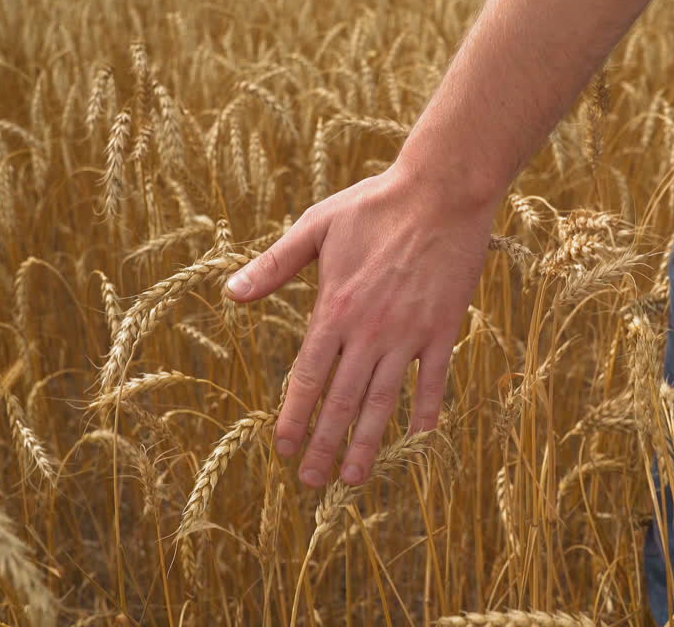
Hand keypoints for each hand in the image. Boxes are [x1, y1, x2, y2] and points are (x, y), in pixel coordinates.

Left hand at [222, 162, 497, 486]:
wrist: (441, 191)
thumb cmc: (374, 204)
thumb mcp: (316, 228)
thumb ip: (274, 265)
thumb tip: (231, 295)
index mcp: (334, 310)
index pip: (307, 377)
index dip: (294, 416)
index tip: (284, 449)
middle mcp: (369, 331)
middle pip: (341, 401)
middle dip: (323, 445)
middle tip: (311, 482)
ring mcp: (408, 333)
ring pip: (383, 401)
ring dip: (366, 443)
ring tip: (352, 478)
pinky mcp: (443, 328)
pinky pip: (433, 379)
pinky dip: (425, 410)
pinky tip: (416, 437)